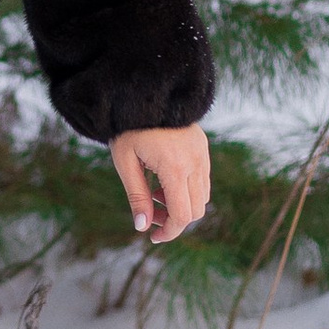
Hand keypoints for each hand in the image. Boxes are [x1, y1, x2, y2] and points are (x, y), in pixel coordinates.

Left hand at [111, 123, 209, 245]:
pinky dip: (187, 190)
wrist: (146, 92)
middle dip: (173, 220)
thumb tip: (143, 227)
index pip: (182, 215)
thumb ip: (136, 196)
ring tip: (154, 193)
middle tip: (149, 213)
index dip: (169, 232)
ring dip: (181, 205)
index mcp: (175, 168)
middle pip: (196, 210)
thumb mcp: (125, 163)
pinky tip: (164, 180)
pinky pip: (203, 180)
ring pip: (202, 197)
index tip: (152, 237)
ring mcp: (203, 155)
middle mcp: (195, 163)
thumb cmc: (130, 128)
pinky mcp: (203, 148)